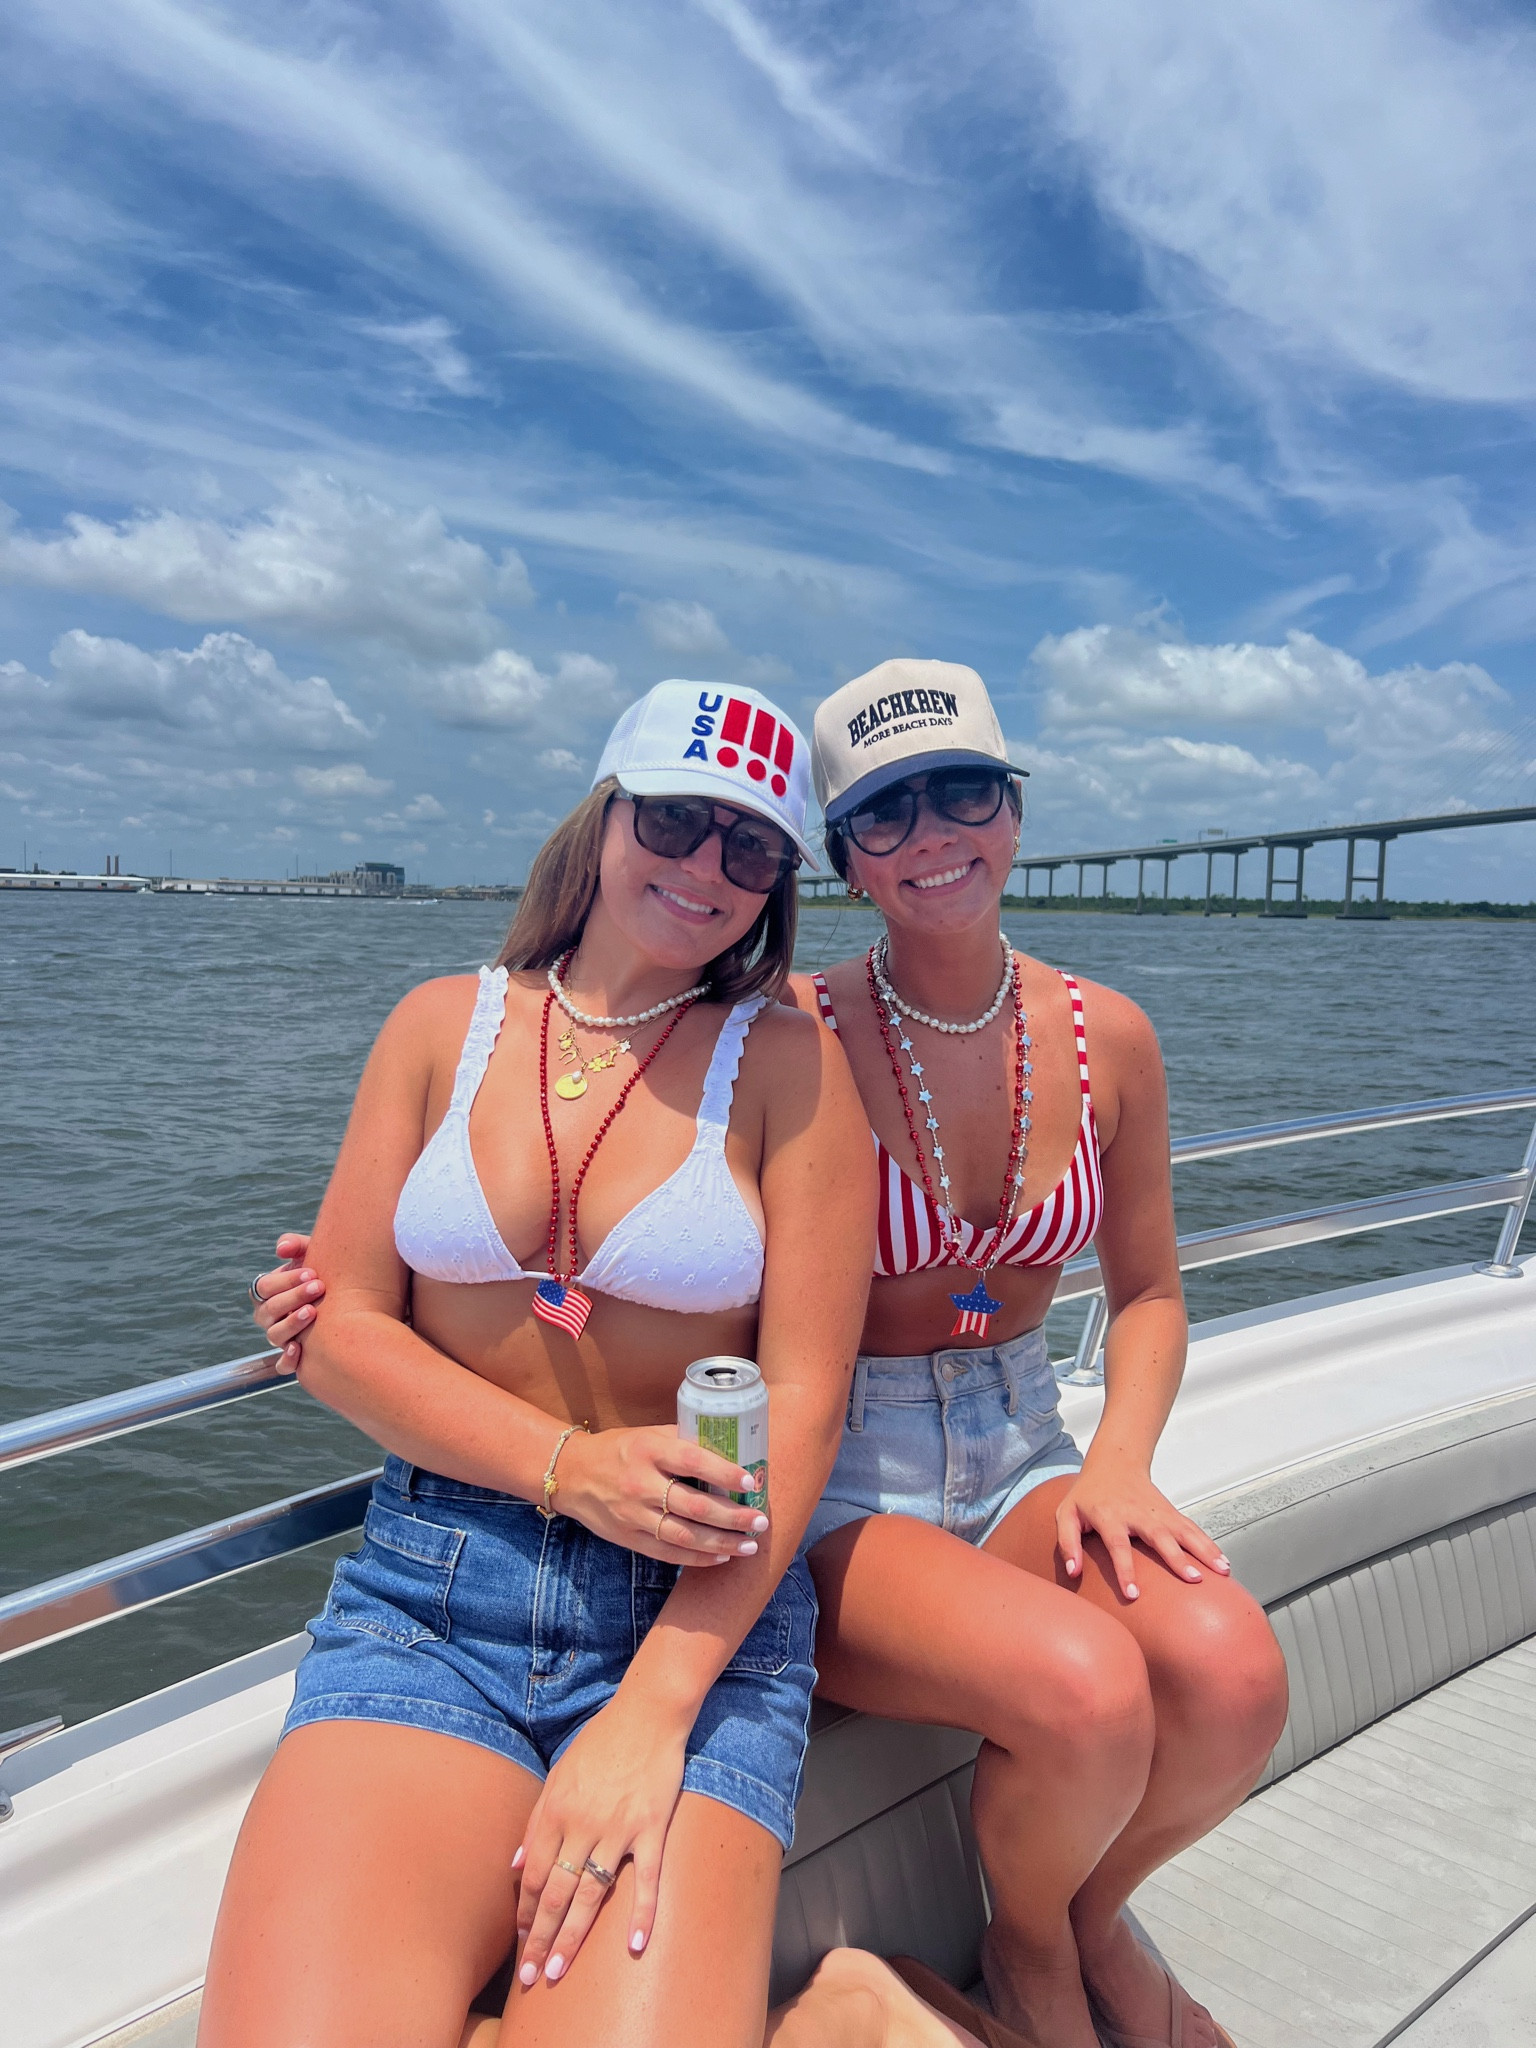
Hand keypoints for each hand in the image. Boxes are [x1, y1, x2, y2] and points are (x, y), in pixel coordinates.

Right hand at [251, 1232, 321, 1372]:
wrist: (352, 1298)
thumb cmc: (327, 1273)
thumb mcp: (314, 1255)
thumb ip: (297, 1246)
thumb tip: (282, 1249)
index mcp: (270, 1292)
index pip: (265, 1287)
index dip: (285, 1280)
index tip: (312, 1272)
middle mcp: (271, 1316)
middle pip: (268, 1310)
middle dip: (293, 1297)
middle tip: (318, 1287)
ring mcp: (281, 1337)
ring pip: (274, 1336)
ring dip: (291, 1324)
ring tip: (313, 1312)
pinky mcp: (295, 1356)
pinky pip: (282, 1365)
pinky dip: (287, 1360)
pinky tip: (300, 1349)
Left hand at [512, 1692, 685, 1983]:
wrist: (647, 1713)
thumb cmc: (601, 1742)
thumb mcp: (558, 1775)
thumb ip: (537, 1821)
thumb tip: (515, 1866)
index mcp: (556, 1810)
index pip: (532, 1874)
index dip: (524, 1911)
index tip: (521, 1940)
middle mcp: (582, 1824)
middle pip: (554, 1892)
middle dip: (539, 1937)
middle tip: (531, 1977)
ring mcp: (618, 1828)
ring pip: (590, 1893)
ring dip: (572, 1935)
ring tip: (559, 1970)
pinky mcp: (652, 1827)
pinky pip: (647, 1877)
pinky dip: (643, 1912)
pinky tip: (636, 1945)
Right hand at [558, 1424, 768, 1568]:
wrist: (572, 1474)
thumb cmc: (618, 1449)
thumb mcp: (647, 1435)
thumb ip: (682, 1441)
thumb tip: (728, 1447)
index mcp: (648, 1450)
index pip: (693, 1461)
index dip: (724, 1473)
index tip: (750, 1481)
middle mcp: (641, 1484)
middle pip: (694, 1506)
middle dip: (733, 1517)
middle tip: (761, 1521)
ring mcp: (633, 1515)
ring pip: (684, 1535)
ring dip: (721, 1543)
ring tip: (749, 1545)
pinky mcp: (628, 1538)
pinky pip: (668, 1552)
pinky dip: (697, 1558)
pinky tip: (721, 1556)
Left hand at [1055, 1455, 1229, 1599]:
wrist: (1114, 1462)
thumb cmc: (1087, 1494)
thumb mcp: (1066, 1514)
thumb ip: (1067, 1543)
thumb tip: (1073, 1572)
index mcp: (1109, 1515)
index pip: (1117, 1545)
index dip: (1124, 1569)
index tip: (1134, 1594)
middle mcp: (1137, 1513)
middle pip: (1160, 1536)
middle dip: (1177, 1558)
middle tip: (1193, 1579)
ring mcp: (1157, 1512)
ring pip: (1184, 1531)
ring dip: (1204, 1550)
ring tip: (1222, 1571)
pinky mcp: (1170, 1512)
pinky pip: (1192, 1529)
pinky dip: (1208, 1544)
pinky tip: (1223, 1562)